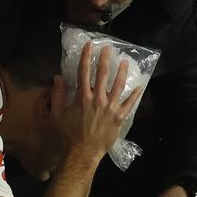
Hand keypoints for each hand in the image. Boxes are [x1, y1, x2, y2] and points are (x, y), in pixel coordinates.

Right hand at [53, 43, 143, 162]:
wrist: (83, 152)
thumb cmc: (69, 134)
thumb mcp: (58, 114)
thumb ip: (57, 94)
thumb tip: (58, 77)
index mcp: (82, 97)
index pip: (84, 72)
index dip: (87, 57)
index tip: (90, 45)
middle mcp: (98, 99)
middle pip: (103, 74)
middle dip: (106, 59)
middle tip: (109, 48)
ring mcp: (110, 108)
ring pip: (118, 86)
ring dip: (122, 72)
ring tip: (125, 62)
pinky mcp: (119, 117)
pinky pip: (129, 104)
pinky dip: (135, 95)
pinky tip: (139, 86)